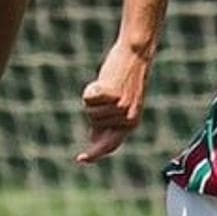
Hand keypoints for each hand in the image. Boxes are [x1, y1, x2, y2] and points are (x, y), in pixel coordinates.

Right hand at [77, 42, 150, 163]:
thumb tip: (94, 143)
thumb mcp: (120, 105)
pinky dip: (91, 88)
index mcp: (131, 124)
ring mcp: (120, 107)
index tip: (81, 159)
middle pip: (93, 122)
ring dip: (94, 97)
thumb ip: (108, 124)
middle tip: (109, 91)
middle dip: (94, 108)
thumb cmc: (126, 79)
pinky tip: (105, 81)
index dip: (95, 154)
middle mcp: (127, 119)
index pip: (110, 145)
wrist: (135, 55)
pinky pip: (89, 98)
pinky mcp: (113, 95)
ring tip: (109, 85)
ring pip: (90, 110)